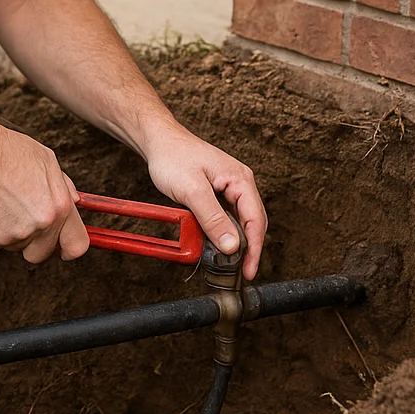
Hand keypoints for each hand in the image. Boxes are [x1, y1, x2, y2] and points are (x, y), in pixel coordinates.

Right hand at [0, 125, 89, 263]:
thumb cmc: (8, 153)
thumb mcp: (48, 161)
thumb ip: (64, 188)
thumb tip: (74, 202)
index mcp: (59, 207)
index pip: (76, 245)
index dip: (69, 248)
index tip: (63, 248)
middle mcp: (40, 225)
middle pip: (41, 254)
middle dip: (34, 242)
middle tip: (23, 220)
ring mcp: (14, 234)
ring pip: (16, 246)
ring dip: (11, 232)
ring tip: (3, 202)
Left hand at [139, 122, 266, 279]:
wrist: (158, 140)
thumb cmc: (173, 157)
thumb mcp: (192, 191)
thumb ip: (213, 219)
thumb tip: (233, 246)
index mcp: (241, 180)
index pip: (256, 220)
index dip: (255, 249)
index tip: (250, 270)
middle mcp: (240, 183)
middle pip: (252, 223)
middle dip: (248, 249)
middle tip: (241, 273)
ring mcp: (229, 187)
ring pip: (239, 221)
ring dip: (235, 242)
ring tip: (229, 263)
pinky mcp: (217, 191)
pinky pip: (226, 216)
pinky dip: (223, 232)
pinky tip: (216, 244)